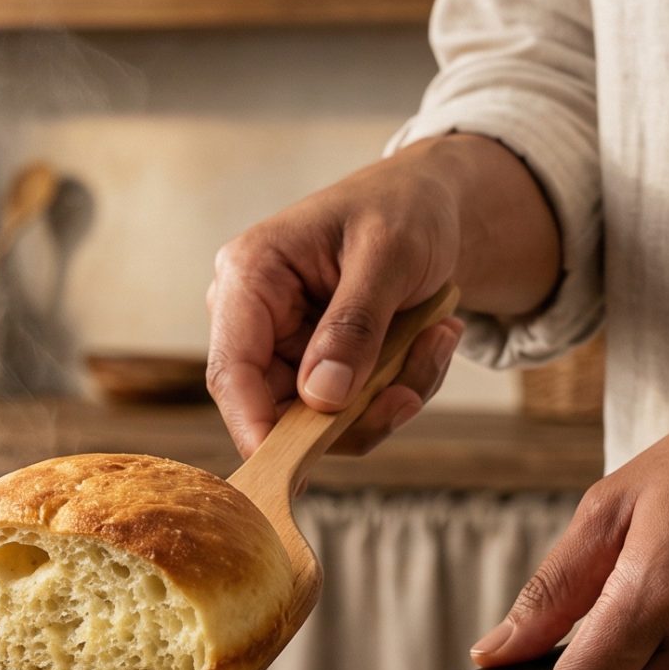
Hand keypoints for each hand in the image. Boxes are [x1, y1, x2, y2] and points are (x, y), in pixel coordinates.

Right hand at [206, 156, 466, 457]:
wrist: (431, 203)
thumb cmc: (402, 209)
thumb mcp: (389, 256)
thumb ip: (353, 325)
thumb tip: (321, 398)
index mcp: (250, 276)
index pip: (230, 370)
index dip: (254, 425)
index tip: (294, 466)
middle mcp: (256, 319)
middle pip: (277, 409)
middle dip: (353, 412)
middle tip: (410, 390)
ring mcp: (288, 348)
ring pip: (323, 420)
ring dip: (389, 396)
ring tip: (438, 338)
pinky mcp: (321, 368)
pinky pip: (354, 410)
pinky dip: (400, 387)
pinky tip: (434, 338)